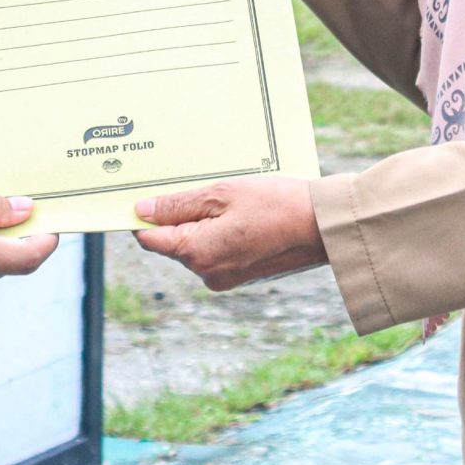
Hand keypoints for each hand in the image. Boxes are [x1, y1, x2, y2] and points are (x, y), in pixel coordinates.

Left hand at [133, 178, 326, 291]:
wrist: (322, 226)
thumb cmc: (276, 205)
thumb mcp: (223, 194)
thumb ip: (179, 204)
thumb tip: (142, 211)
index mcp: (197, 253)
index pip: (150, 238)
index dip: (144, 216)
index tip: (147, 193)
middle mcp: (207, 273)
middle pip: (173, 241)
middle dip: (180, 215)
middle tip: (204, 187)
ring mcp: (224, 277)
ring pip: (195, 245)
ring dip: (202, 222)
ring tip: (230, 199)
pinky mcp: (239, 275)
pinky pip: (215, 251)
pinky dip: (219, 232)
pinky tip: (241, 213)